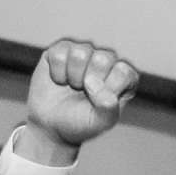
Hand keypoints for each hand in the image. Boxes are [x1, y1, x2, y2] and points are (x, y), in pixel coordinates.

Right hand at [23, 38, 140, 156]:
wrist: (52, 125)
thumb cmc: (82, 123)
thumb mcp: (101, 122)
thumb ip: (108, 107)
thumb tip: (94, 82)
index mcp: (123, 77)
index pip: (123, 72)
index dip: (108, 89)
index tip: (100, 101)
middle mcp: (106, 61)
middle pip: (103, 58)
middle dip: (90, 82)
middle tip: (85, 93)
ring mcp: (84, 53)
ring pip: (80, 53)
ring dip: (73, 76)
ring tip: (73, 86)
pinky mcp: (61, 49)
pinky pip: (59, 54)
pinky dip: (57, 72)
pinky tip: (60, 80)